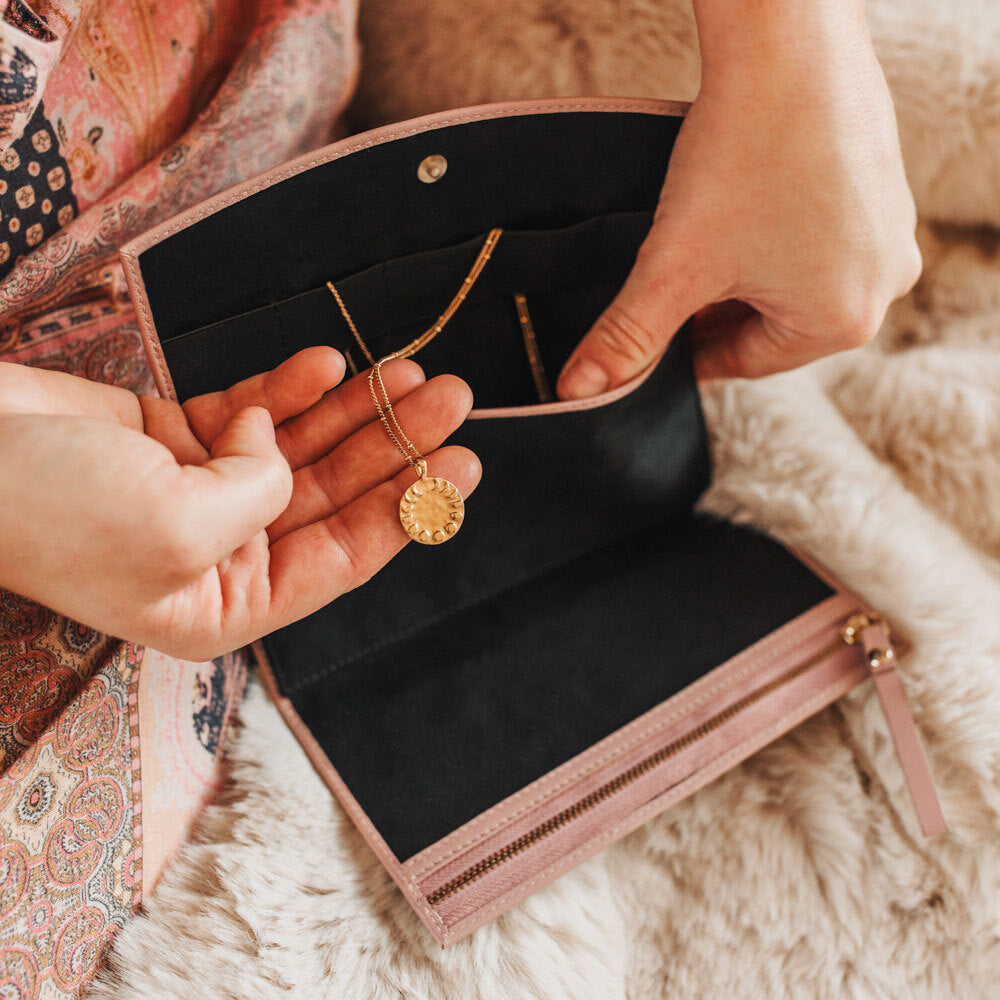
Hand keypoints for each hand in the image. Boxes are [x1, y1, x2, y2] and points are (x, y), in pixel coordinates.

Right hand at [0, 348, 479, 659]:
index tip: (465, 469)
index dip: (409, 511)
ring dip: (352, 410)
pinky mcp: (173, 438)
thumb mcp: (174, 528)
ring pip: (298, 450)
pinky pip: (247, 412)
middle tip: (454, 400)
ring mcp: (198, 493)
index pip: (341, 559)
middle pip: (331, 497)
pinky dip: (286, 388)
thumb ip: (256, 497)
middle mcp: (219, 555)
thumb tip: (280, 453)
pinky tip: (327, 362)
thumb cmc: (48, 509)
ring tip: (409, 373)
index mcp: (223, 606)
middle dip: (392, 447)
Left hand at [556, 0, 921, 395]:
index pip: (742, 362)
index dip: (686, 354)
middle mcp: (884, 285)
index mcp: (843, 322)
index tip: (651, 340)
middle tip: (668, 285)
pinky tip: (740, 206)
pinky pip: (816, 235)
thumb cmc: (742, 156)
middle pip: (768, 323)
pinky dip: (772, 232)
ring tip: (700, 240)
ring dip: (740, 271)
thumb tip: (579, 393)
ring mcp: (892, 233)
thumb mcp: (674, 265)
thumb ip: (627, 336)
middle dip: (714, 311)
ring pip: (789, 279)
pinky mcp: (886, 188)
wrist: (788, 42)